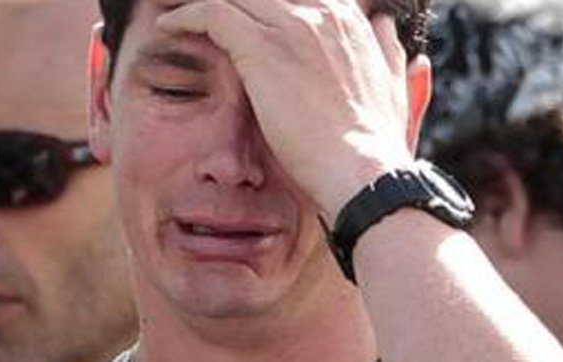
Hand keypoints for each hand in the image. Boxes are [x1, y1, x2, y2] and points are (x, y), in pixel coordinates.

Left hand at [157, 0, 413, 221]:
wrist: (363, 170)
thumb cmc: (375, 141)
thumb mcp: (393, 88)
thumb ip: (387, 53)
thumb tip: (383, 26)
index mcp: (347, 20)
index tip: (246, 10)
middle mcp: (320, 12)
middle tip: (205, 8)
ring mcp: (291, 26)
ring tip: (178, 9)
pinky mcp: (262, 48)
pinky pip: (211, 14)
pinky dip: (186, 16)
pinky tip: (169, 26)